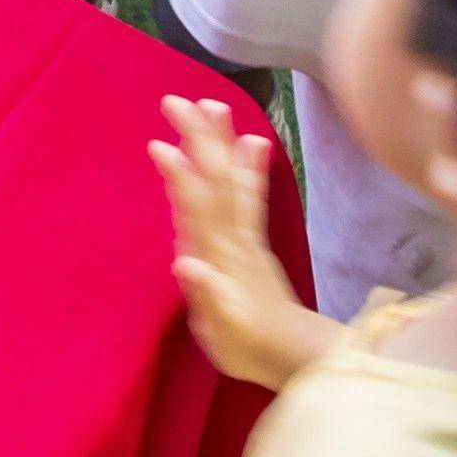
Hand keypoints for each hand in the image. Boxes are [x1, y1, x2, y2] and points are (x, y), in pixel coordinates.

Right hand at [152, 94, 332, 388]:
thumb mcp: (222, 333)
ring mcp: (244, 237)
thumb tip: (186, 262)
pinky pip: (250, 196)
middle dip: (198, 142)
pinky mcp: (252, 241)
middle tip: (178, 101)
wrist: (295, 355)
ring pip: (230, 181)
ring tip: (214, 104)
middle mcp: (232, 240)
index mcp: (218, 260)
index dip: (180, 178)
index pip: (196, 211)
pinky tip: (254, 141)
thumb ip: (207, 296)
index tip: (160, 146)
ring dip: (221, 142)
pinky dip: (251, 167)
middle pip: (214, 182)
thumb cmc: (249, 347)